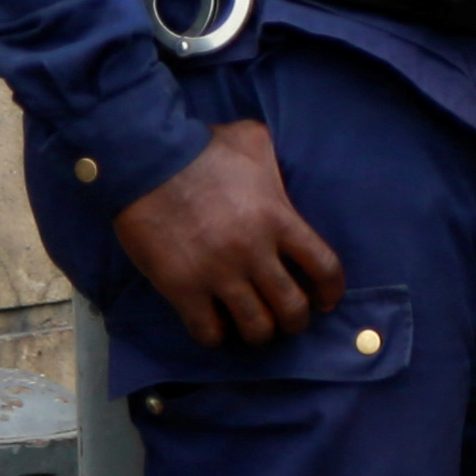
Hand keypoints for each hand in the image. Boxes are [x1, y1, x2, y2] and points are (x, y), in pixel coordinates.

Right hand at [115, 118, 342, 344]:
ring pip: (255, 327)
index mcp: (278, 218)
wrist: (146, 160)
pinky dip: (216, 336)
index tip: (325, 300)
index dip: (330, 290)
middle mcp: (254, 252)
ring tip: (252, 326)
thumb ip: (275, 161)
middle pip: (292, 308)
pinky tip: (215, 325)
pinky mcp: (183, 288)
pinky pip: (208, 332)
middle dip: (295, 320)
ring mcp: (218, 273)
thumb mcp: (251, 140)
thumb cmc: (201, 147)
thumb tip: (281, 171)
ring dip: (259, 332)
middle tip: (287, 319)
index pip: (323, 267)